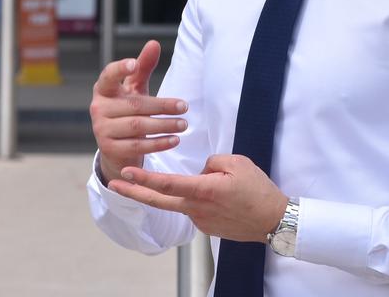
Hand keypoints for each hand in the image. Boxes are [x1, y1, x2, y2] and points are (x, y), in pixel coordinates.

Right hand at [90, 39, 188, 183]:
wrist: (115, 148)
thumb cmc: (126, 111)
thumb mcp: (134, 89)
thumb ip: (142, 68)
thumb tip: (153, 43)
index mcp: (103, 89)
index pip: (109, 76)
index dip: (120, 69)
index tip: (133, 63)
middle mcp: (98, 107)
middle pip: (134, 105)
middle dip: (162, 106)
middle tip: (184, 106)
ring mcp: (101, 129)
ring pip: (138, 126)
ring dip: (164, 125)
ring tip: (183, 124)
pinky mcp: (109, 149)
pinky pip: (138, 146)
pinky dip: (158, 143)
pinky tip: (174, 139)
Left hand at [107, 154, 287, 242]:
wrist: (275, 221)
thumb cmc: (258, 189)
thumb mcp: (236, 162)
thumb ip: (210, 162)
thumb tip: (199, 170)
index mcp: (203, 191)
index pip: (166, 184)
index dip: (143, 179)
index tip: (124, 173)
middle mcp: (197, 209)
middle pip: (159, 200)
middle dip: (134, 193)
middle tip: (113, 185)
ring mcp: (201, 221)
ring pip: (183, 200)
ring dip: (187, 190)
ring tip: (226, 185)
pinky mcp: (206, 228)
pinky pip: (196, 207)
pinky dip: (201, 198)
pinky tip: (224, 196)